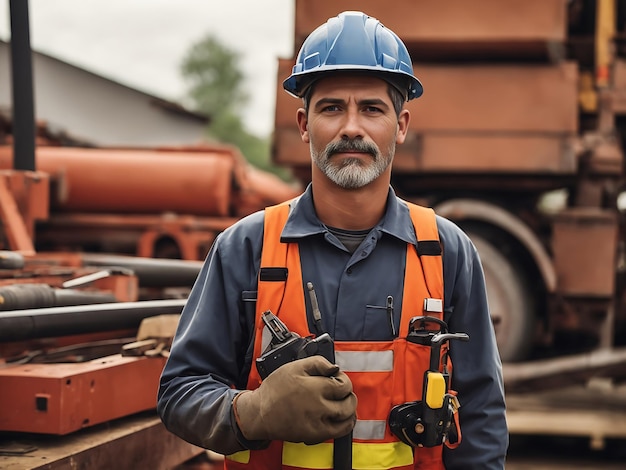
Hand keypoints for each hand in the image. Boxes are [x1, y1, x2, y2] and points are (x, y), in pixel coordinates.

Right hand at [233, 355, 356, 443]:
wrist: (259, 413)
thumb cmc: (275, 389)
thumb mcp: (294, 366)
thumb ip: (318, 363)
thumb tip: (335, 367)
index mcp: (315, 388)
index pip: (344, 385)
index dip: (343, 380)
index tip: (337, 378)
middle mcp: (319, 407)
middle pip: (349, 403)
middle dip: (348, 395)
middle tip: (341, 391)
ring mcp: (318, 424)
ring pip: (347, 420)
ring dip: (349, 410)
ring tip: (342, 403)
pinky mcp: (314, 436)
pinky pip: (338, 433)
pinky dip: (344, 425)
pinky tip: (340, 417)